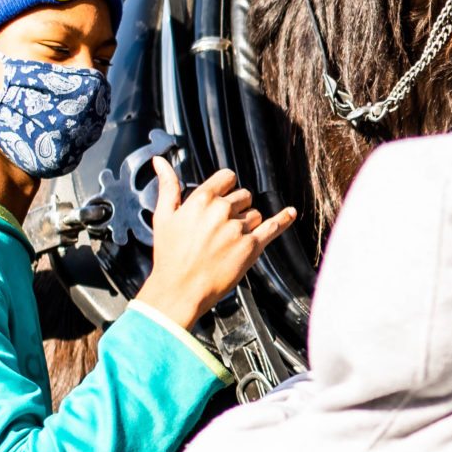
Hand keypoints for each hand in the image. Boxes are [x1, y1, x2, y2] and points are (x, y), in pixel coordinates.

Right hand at [134, 159, 296, 329]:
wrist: (180, 290)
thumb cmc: (170, 256)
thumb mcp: (163, 217)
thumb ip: (168, 187)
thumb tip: (160, 162)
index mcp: (202, 200)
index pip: (227, 177)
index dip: (226, 187)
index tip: (224, 196)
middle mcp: (222, 210)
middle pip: (243, 196)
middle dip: (236, 208)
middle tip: (220, 228)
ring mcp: (238, 228)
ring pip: (254, 214)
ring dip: (246, 224)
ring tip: (228, 241)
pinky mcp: (251, 246)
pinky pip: (273, 227)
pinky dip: (283, 219)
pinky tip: (290, 213)